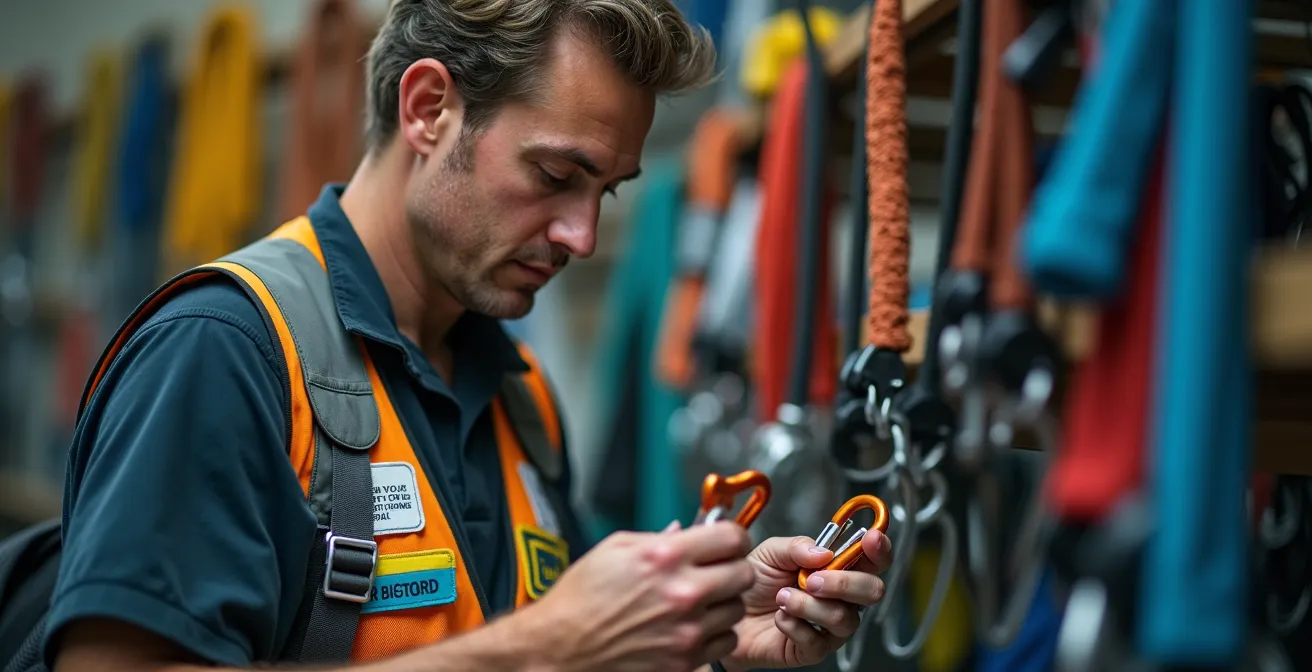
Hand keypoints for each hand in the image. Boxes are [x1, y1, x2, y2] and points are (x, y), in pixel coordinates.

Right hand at [527, 521, 755, 671]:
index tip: (728, 541)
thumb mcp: (614, 548)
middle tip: (718, 570)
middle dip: (733, 567)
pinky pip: (726, 641)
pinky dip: (715, 634)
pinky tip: (692, 626)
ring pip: (737, 609)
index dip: (733, 536)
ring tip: (698, 602)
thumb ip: (659, 536)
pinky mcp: (685, 660)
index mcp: (664, 556)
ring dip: (723, 603)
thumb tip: (688, 531)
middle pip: (744, 573)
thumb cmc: (580, 599)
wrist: (561, 648)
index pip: (731, 537)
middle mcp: (682, 593)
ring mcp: (686, 630)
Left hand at [721, 529, 893, 669]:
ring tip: (782, 597)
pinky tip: (780, 617)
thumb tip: (824, 552)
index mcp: (836, 568)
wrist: (729, 611)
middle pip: (872, 591)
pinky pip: (818, 641)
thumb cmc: (754, 581)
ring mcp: (830, 625)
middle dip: (844, 583)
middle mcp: (841, 597)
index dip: (879, 549)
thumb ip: (797, 547)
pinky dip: (794, 625)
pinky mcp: (814, 649)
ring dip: (809, 605)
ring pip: (844, 618)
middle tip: (811, 580)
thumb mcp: (770, 552)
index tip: (872, 539)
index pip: (872, 559)